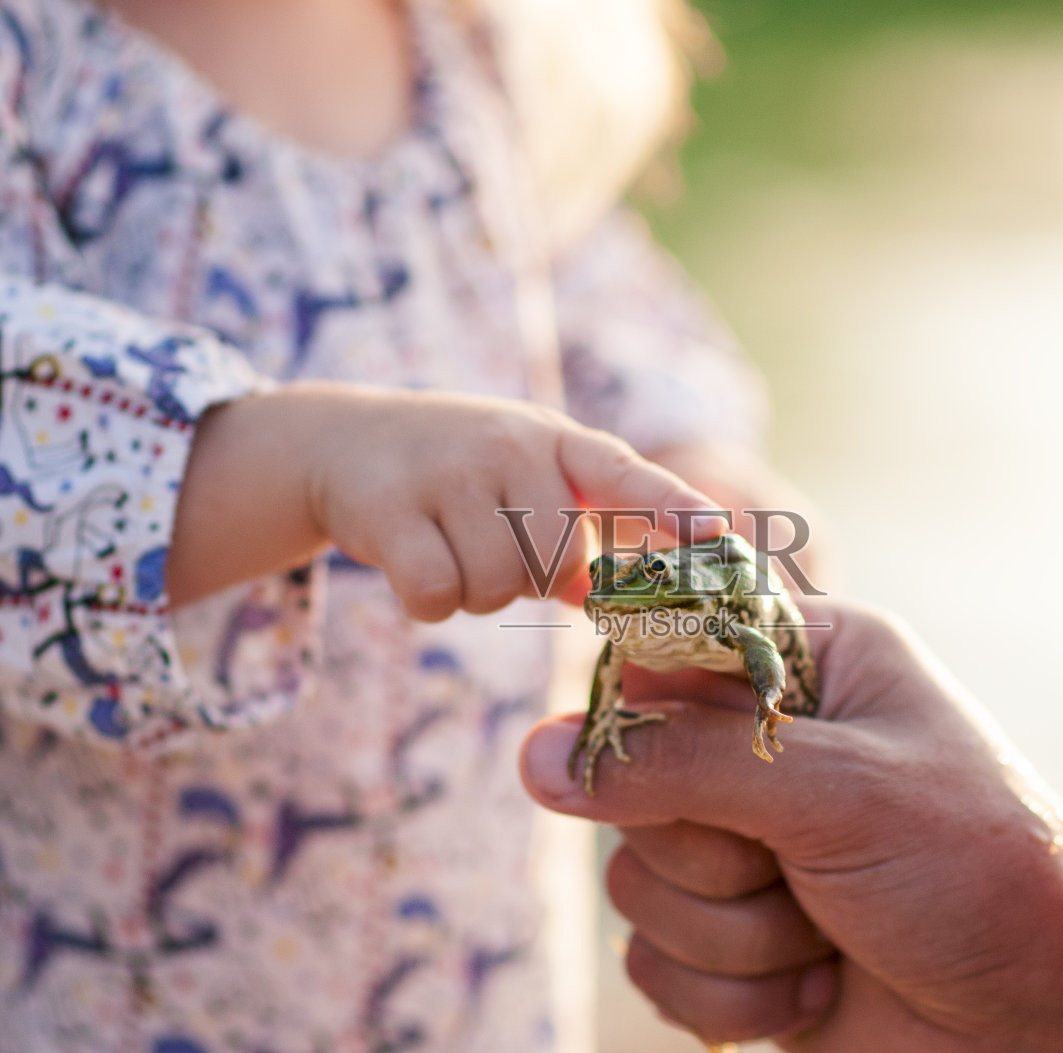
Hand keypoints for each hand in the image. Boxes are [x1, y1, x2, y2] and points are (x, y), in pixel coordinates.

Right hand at [167, 384, 724, 614]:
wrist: (342, 439)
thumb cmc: (464, 475)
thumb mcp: (530, 480)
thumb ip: (586, 534)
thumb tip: (638, 600)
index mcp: (559, 442)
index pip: (627, 476)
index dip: (675, 509)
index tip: (720, 535)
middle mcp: (507, 444)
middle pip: (556, 560)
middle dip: (531, 580)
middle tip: (499, 553)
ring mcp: (444, 470)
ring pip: (495, 586)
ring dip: (476, 593)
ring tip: (453, 551)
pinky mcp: (385, 506)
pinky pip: (435, 596)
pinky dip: (428, 603)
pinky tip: (415, 566)